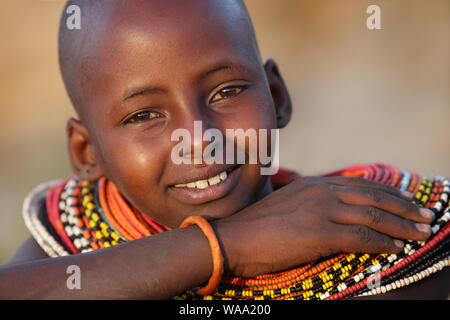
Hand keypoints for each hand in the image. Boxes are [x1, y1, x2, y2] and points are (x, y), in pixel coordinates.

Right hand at [216, 176, 433, 276]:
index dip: (389, 193)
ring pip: (373, 216)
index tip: (408, 201)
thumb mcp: (288, 206)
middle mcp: (321, 192)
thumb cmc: (258, 226)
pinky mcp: (320, 233)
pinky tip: (395, 248)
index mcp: (314, 184)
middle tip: (426, 217)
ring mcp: (321, 211)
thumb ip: (312, 204)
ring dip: (401, 226)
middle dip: (404, 208)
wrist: (234, 238)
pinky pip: (361, 237)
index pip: (361, 184)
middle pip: (373, 197)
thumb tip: (333, 214)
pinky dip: (382, 243)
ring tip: (420, 233)